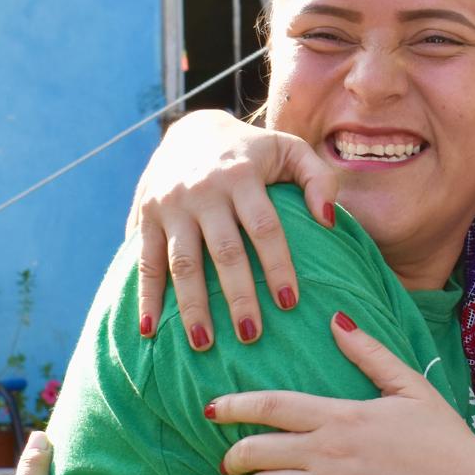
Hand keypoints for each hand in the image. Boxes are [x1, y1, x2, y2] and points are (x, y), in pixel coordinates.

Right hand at [128, 110, 339, 349]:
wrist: (191, 130)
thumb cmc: (253, 151)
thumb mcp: (290, 150)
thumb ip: (318, 178)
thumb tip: (329, 220)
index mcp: (242, 175)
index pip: (264, 227)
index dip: (277, 265)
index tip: (290, 302)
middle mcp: (203, 190)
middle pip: (224, 251)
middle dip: (237, 296)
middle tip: (252, 336)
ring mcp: (171, 204)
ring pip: (183, 262)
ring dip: (192, 305)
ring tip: (204, 344)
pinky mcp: (147, 216)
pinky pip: (146, 260)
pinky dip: (145, 296)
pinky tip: (150, 329)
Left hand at [214, 315, 474, 474]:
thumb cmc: (443, 438)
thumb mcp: (410, 386)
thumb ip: (369, 353)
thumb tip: (336, 320)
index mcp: (341, 415)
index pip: (270, 406)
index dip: (233, 406)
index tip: (212, 409)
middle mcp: (328, 453)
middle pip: (255, 452)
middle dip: (234, 456)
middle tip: (232, 459)